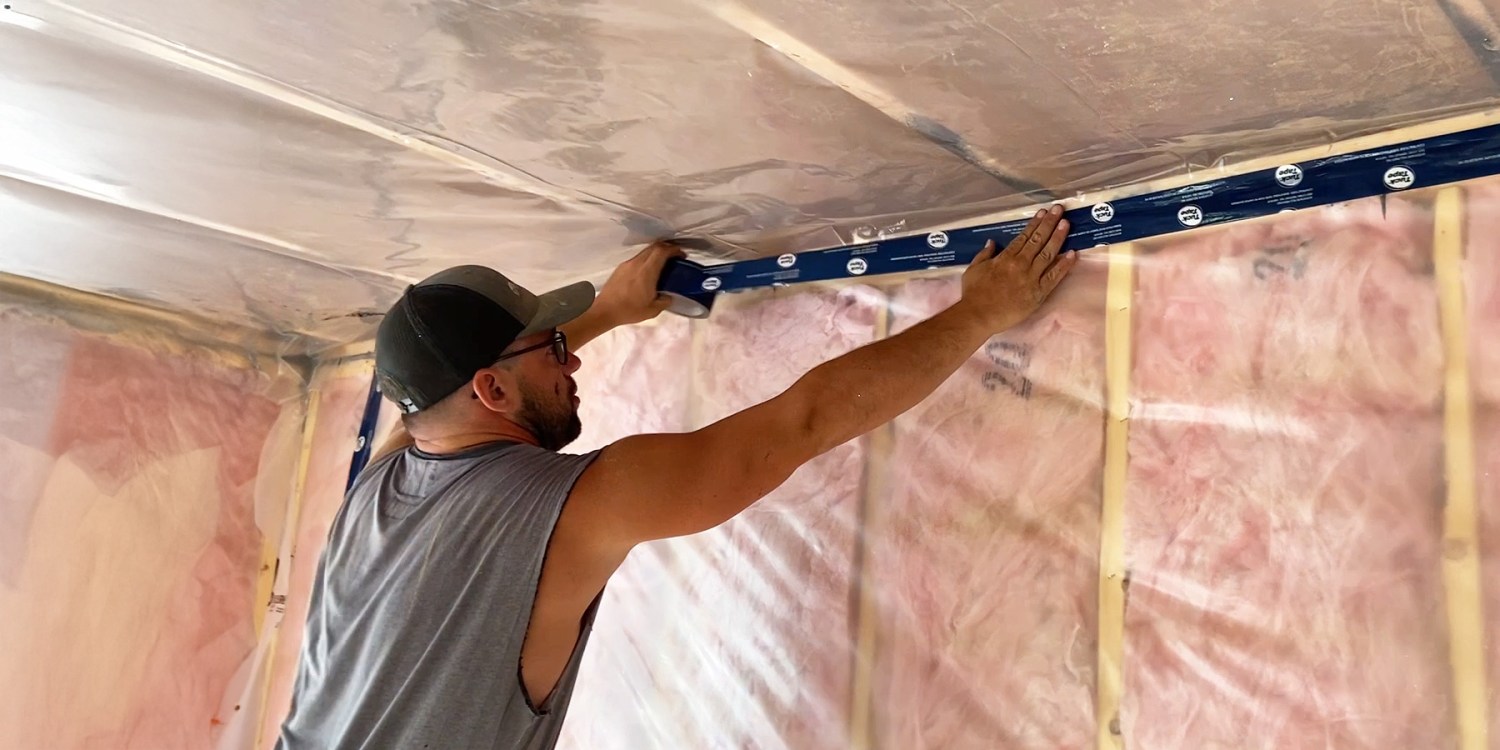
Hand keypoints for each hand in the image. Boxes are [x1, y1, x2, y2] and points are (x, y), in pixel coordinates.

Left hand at [593, 241, 685, 325]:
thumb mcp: (652, 310)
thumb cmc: (629, 310)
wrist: (604, 310)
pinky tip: (647, 272)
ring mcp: (627, 264)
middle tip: (675, 257)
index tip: (681, 254)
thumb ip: (665, 301)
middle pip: (654, 247)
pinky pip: (637, 258)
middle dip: (667, 248)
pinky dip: (646, 260)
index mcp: (647, 271)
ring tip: (662, 265)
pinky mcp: (621, 268)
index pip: (662, 251)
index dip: (674, 249)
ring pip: (645, 252)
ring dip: (656, 254)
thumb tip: (669, 296)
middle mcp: (637, 263)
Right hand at [958, 205, 1075, 331]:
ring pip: (1048, 254)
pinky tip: (1073, 254)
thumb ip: (984, 254)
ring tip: (1066, 224)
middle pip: (1038, 240)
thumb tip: (992, 242)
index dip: (1035, 223)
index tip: (1043, 212)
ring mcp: (1031, 278)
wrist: (979, 315)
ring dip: (1058, 238)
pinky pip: (1054, 277)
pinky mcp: (1039, 293)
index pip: (1024, 236)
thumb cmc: (973, 294)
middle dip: (1050, 223)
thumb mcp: (974, 269)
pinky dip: (1064, 265)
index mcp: (1005, 257)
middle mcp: (1021, 264)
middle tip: (1060, 210)